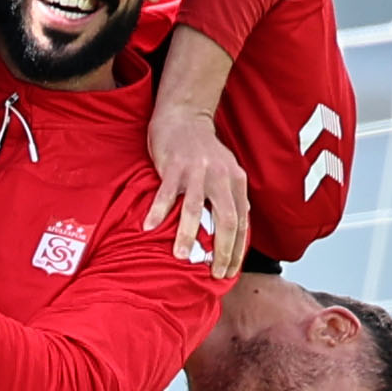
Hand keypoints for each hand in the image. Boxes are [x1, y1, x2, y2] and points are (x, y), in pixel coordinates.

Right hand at [143, 105, 248, 277]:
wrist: (183, 117)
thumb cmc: (201, 150)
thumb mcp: (226, 171)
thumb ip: (233, 196)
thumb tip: (240, 223)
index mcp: (235, 181)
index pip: (242, 222)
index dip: (237, 250)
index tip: (229, 271)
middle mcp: (220, 176)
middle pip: (227, 220)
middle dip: (222, 250)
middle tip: (213, 273)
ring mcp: (197, 171)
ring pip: (196, 208)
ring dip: (189, 235)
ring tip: (181, 257)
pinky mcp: (174, 165)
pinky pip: (166, 193)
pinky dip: (158, 211)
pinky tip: (149, 227)